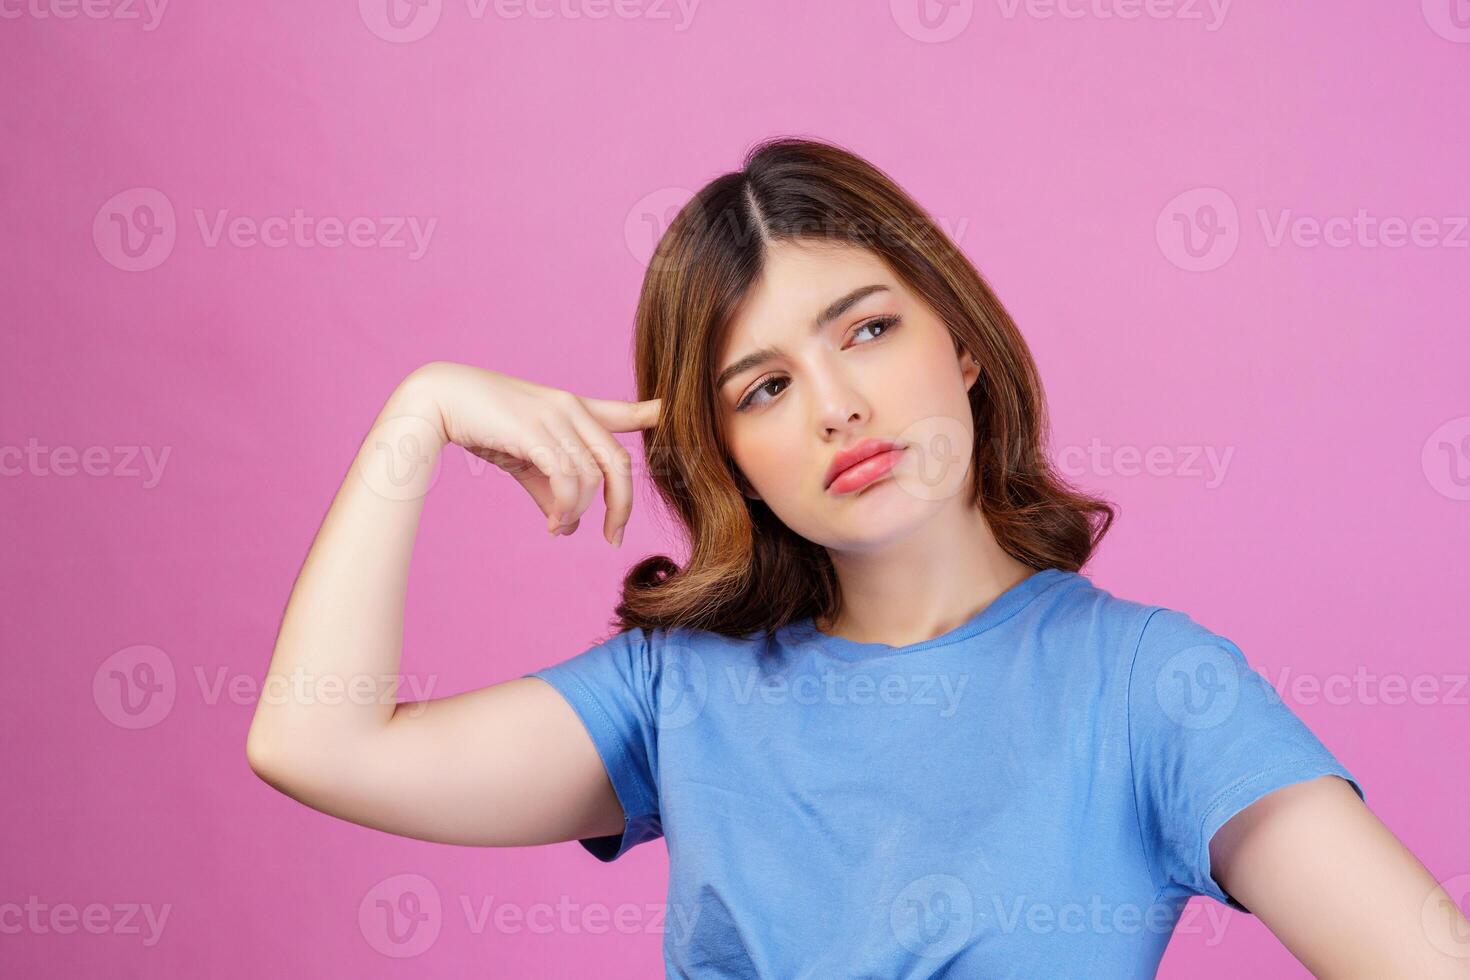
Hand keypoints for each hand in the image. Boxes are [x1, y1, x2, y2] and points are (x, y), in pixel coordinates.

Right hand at [401, 361, 660, 545]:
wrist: (439, 399)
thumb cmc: (482, 426)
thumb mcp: (524, 458)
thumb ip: (551, 488)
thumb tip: (568, 525)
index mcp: (572, 408)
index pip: (620, 411)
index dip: (650, 415)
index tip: (672, 416)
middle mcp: (571, 408)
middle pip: (618, 462)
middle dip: (622, 505)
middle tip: (613, 538)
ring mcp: (555, 417)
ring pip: (592, 477)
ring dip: (580, 513)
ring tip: (560, 527)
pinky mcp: (536, 431)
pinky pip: (568, 479)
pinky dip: (567, 509)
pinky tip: (554, 524)